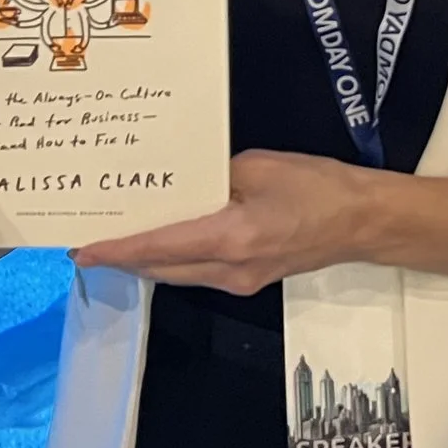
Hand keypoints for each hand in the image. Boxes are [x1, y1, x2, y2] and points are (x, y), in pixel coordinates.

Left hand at [71, 150, 373, 293]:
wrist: (363, 221)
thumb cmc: (318, 186)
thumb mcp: (258, 166)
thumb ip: (213, 176)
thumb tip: (182, 183)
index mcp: (231, 238)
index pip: (160, 246)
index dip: (118, 249)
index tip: (84, 249)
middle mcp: (230, 269)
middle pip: (161, 269)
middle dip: (122, 259)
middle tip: (87, 244)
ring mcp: (241, 281)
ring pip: (177, 275)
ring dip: (145, 262)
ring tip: (114, 242)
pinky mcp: (250, 280)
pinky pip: (198, 274)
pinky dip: (171, 261)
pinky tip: (158, 243)